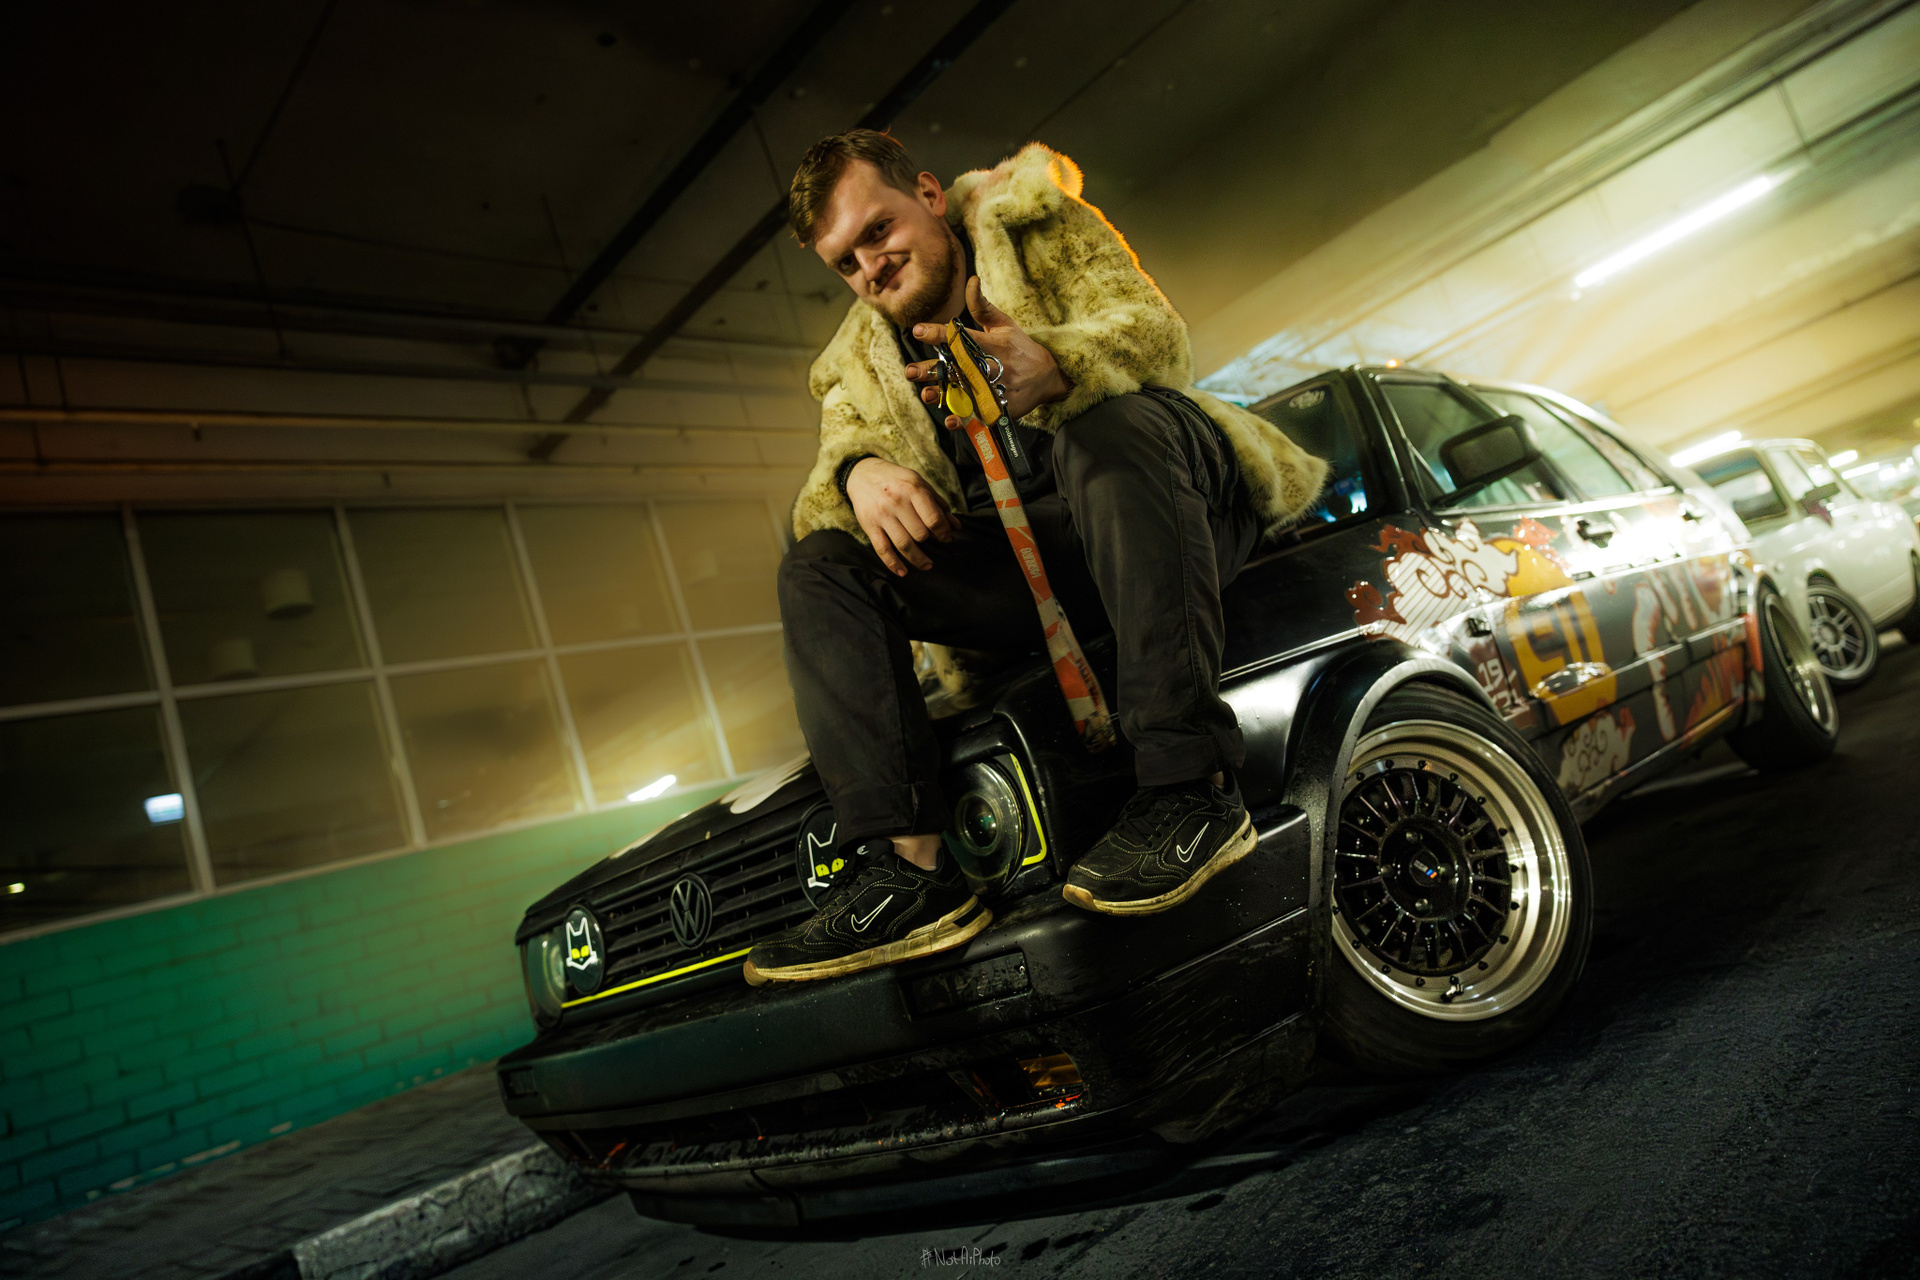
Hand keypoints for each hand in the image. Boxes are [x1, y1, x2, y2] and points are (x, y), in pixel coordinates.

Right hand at [844, 457, 955, 575]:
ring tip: (927, 565)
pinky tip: (903, 572)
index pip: (933, 518)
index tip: (947, 537)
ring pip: (904, 544)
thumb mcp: (919, 483)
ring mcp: (882, 515)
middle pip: (920, 533)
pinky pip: (883, 549)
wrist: (862, 474)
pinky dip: (893, 563)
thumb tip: (956, 527)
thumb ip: (938, 504)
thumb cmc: (896, 480)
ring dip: (918, 559)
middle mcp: (897, 502)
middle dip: (931, 541)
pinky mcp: (870, 526)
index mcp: (912, 489)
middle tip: (935, 543)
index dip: (944, 532)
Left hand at [903, 277, 1071, 424]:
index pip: (962, 337)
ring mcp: (997, 389)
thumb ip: (982, 306)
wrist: (1049, 377)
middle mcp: (993, 366)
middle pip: (959, 369)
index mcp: (993, 344)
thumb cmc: (1020, 347)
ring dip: (944, 395)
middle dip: (934, 370)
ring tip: (925, 394)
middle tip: (910, 371)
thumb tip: (971, 280)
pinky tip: (949, 419)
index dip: (939, 334)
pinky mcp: (1001, 407)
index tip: (919, 330)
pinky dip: (965, 419)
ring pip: (966, 393)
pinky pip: (980, 415)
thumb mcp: (1004, 324)